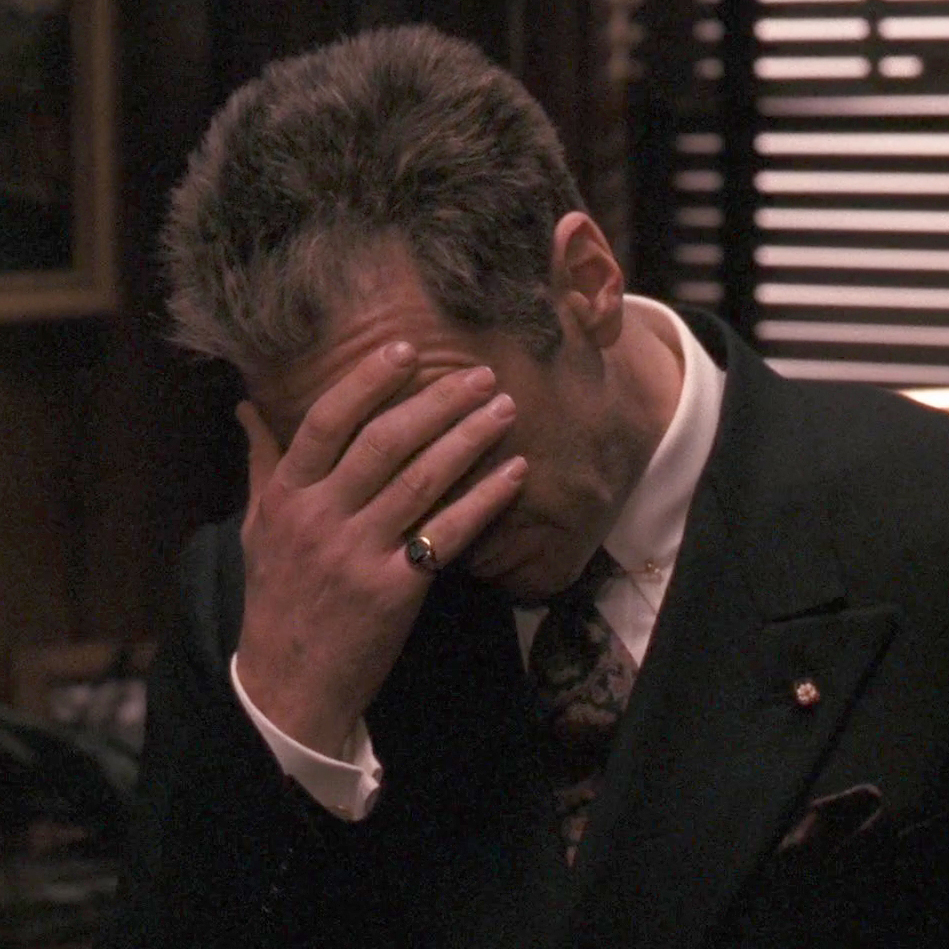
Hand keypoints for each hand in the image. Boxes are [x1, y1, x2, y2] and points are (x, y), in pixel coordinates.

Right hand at [234, 342, 526, 757]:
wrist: (287, 684)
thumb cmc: (275, 598)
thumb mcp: (256, 526)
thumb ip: (261, 462)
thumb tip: (246, 405)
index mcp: (287, 496)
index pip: (327, 422)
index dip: (369, 381)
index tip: (407, 350)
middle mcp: (321, 517)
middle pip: (386, 443)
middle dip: (438, 402)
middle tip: (482, 375)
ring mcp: (358, 553)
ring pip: (422, 480)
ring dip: (469, 438)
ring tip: (504, 409)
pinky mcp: (395, 590)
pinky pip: (447, 533)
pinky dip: (484, 499)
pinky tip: (514, 473)